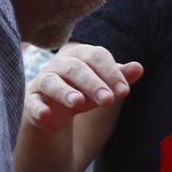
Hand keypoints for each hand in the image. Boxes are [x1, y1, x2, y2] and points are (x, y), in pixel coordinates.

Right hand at [23, 44, 141, 129]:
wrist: (53, 109)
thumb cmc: (83, 91)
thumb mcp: (103, 85)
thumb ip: (119, 77)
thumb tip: (139, 68)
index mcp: (80, 56)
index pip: (96, 56)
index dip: (111, 73)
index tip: (124, 91)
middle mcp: (59, 65)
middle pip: (76, 68)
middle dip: (93, 83)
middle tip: (108, 100)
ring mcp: (43, 82)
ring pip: (52, 82)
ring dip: (65, 92)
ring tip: (79, 103)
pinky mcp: (31, 101)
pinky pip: (32, 103)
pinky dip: (38, 109)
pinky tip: (46, 116)